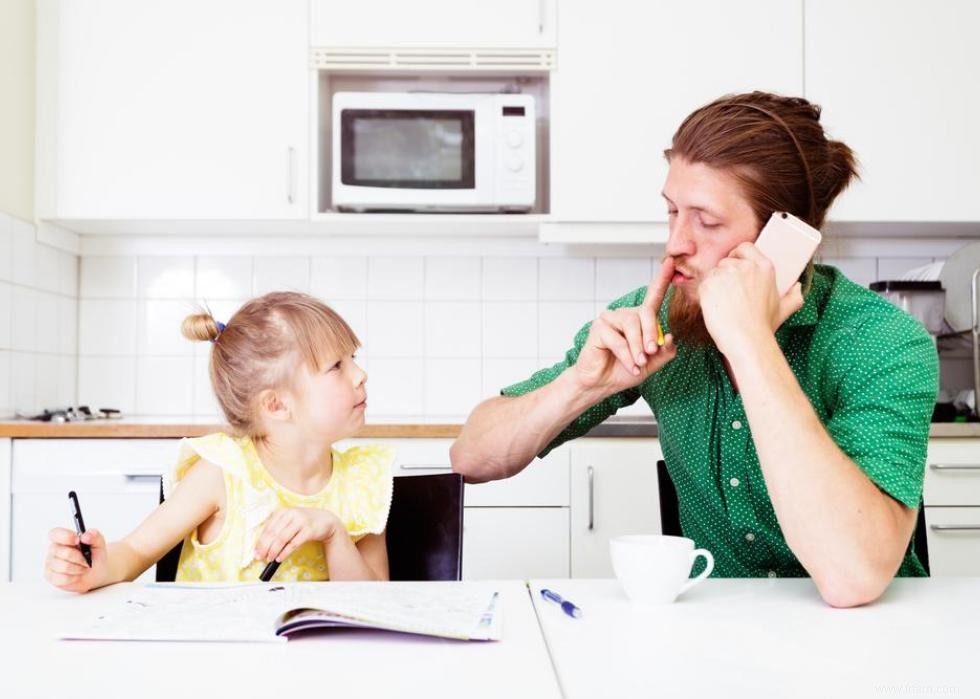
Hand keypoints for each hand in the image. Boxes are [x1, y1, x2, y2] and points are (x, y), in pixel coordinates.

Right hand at [44, 527, 107, 592]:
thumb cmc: (94, 556)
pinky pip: (63, 578)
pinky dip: (74, 578)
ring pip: (64, 567)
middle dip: (80, 558)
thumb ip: (94, 536)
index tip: (77, 540)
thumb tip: (85, 535)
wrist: (95, 573)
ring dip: (79, 568)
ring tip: (83, 567)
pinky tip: (77, 575)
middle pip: (63, 552)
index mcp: (63, 537)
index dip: (65, 536)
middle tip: (87, 560)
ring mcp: (50, 563)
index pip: (55, 533)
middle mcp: (53, 549)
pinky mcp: (50, 576)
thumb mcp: (99, 544)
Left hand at [255, 508, 345, 563]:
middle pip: (273, 534)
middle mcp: (291, 514)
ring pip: (282, 539)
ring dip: (274, 551)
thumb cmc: (305, 522)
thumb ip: (278, 529)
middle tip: (261, 557)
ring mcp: (301, 521)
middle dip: (265, 548)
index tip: (256, 552)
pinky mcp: (309, 530)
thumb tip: (262, 546)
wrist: (326, 520)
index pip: (268, 528)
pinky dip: (285, 552)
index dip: (260, 541)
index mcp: (283, 512)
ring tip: (270, 559)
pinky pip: (293, 544)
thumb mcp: (290, 521)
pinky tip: (280, 558)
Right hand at [572, 257, 677, 396]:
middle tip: (651, 353)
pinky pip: (617, 339)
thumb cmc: (624, 371)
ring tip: (639, 362)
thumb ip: (664, 352)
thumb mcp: (651, 364)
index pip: (653, 296)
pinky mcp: (599, 327)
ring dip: (638, 347)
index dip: (662, 279)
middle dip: (651, 334)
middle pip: (645, 313)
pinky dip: (626, 355)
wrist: (601, 384)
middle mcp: (625, 315)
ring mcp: (610, 319)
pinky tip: (629, 365)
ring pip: (632, 325)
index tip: (671, 261)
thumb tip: (668, 336)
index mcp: (640, 320)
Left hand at [699, 242, 803, 356]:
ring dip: (715, 285)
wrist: (747, 339)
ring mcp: (725, 274)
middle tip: (728, 293)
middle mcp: (745, 266)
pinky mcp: (709, 284)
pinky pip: (703, 285)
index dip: (737, 254)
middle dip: (724, 274)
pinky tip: (715, 308)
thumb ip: (794, 296)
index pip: (745, 247)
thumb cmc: (764, 326)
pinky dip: (706, 295)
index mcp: (764, 267)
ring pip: (713, 273)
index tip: (734, 263)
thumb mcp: (784, 309)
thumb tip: (797, 287)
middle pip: (726, 261)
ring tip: (724, 304)